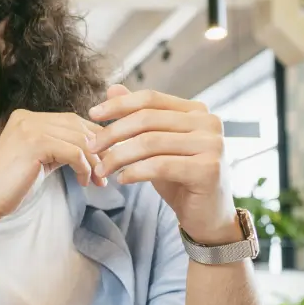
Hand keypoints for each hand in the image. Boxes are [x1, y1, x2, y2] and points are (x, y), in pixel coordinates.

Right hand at [0, 109, 102, 226]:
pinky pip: (74, 152)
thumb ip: (61, 147)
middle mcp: (28, 117)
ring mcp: (30, 128)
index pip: (72, 120)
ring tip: (98, 181)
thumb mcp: (41, 159)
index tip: (106, 160)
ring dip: (94, 162)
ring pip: (79, 139)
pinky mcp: (35, 144)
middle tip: (107, 172)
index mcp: (27, 117)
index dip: (94, 139)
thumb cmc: (13, 185)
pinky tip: (84, 182)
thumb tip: (97, 147)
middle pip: (78, 127)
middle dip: (99, 150)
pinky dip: (85, 168)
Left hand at [89, 85, 237, 244]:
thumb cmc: (179, 178)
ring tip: (101, 169)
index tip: (92, 114)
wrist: (207, 216)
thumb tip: (112, 88)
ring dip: (118, 156)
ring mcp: (212, 145)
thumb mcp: (156, 145)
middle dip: (113, 133)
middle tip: (91, 148)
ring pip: (150, 142)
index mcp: (197, 111)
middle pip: (147, 119)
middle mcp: (209, 122)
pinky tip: (122, 179)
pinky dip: (134, 171)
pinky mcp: (208, 169)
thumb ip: (139, 117)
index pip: (151, 98)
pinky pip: (159, 165)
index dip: (119, 105)